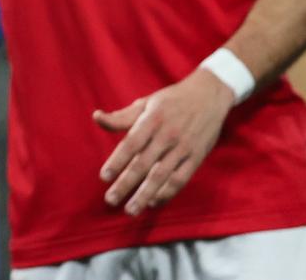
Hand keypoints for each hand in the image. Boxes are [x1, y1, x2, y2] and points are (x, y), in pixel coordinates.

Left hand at [94, 68, 234, 214]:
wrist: (209, 96)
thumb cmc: (171, 100)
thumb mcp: (145, 103)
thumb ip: (121, 116)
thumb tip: (96, 117)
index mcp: (152, 120)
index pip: (131, 144)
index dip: (117, 162)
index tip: (104, 177)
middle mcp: (167, 136)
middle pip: (143, 164)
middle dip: (126, 184)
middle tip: (110, 200)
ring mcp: (183, 148)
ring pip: (161, 176)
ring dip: (145, 195)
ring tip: (130, 210)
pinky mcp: (196, 158)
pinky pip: (180, 179)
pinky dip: (167, 193)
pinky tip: (153, 202)